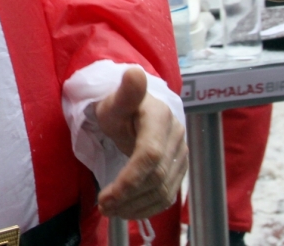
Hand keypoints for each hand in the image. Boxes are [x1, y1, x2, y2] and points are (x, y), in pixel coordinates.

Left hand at [94, 68, 187, 218]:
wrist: (137, 109)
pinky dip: (147, 207)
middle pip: (156, 177)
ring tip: (111, 210)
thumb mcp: (115, 99)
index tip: (107, 196)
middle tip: (103, 206)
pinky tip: (127, 210)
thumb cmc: (121, 104)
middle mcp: (176, 137)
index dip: (130, 179)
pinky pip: (167, 195)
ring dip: (136, 206)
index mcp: (160, 118)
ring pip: (163, 191)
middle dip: (128, 197)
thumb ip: (125, 92)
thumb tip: (134, 73)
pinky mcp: (179, 168)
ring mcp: (180, 154)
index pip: (149, 156)